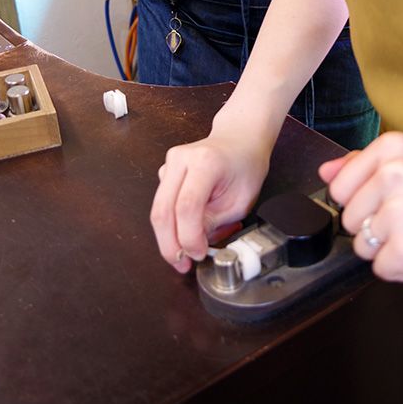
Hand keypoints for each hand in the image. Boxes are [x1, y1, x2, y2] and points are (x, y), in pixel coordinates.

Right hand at [151, 131, 269, 272]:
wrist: (239, 139)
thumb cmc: (245, 166)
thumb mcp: (240, 200)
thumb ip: (215, 222)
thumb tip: (193, 245)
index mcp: (205, 163)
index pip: (186, 206)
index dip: (188, 237)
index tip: (198, 254)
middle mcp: (181, 159)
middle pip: (163, 210)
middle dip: (170, 244)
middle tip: (181, 264)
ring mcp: (169, 163)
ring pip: (157, 210)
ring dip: (168, 237)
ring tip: (186, 252)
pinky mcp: (164, 171)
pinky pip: (162, 204)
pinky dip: (172, 223)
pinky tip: (188, 229)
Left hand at [320, 132, 402, 288]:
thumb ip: (364, 166)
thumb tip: (324, 170)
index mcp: (394, 147)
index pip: (338, 186)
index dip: (364, 201)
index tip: (399, 199)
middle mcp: (395, 173)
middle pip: (348, 217)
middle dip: (376, 228)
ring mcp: (401, 212)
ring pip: (360, 245)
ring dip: (387, 250)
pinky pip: (379, 268)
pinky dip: (401, 269)